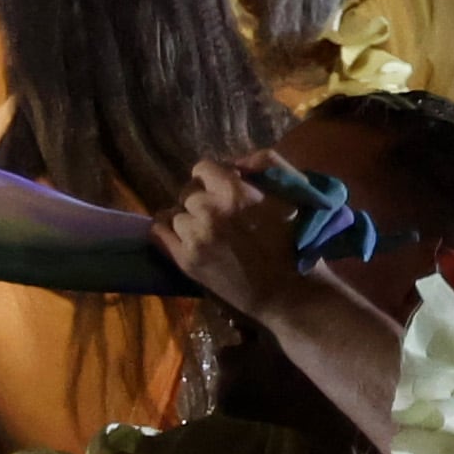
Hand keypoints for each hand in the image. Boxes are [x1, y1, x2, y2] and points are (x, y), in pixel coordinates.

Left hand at [150, 151, 304, 322]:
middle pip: (188, 192)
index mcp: (234, 191)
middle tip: (217, 213)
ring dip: (188, 218)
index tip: (223, 189)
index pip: (203, 168)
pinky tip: (182, 235)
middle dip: (201, 198)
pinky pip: (159, 233)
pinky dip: (168, 230)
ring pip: (175, 213)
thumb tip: (234, 161)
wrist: (286, 291)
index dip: (213, 177)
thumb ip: (265, 163)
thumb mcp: (290, 192)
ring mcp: (194, 237)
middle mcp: (209, 210)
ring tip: (205, 229)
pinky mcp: (185, 260)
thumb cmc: (295, 240)